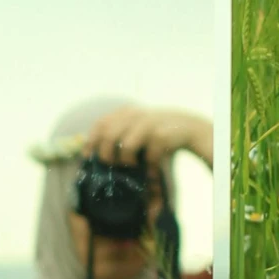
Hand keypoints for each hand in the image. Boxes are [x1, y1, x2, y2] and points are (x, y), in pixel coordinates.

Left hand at [84, 105, 213, 170]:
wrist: (190, 128)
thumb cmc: (159, 133)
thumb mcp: (137, 128)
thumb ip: (119, 134)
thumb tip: (94, 153)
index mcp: (126, 112)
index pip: (100, 124)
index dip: (91, 141)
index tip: (87, 157)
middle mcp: (135, 114)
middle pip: (108, 135)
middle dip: (106, 154)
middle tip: (112, 165)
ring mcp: (149, 123)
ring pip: (125, 146)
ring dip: (126, 161)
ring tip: (132, 166)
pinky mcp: (161, 134)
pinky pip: (147, 155)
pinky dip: (148, 164)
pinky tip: (152, 166)